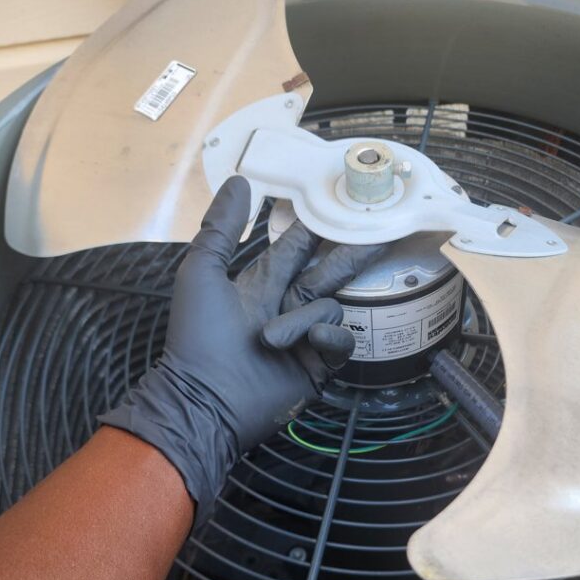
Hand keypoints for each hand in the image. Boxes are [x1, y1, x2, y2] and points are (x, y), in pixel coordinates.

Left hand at [100, 176, 383, 529]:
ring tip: (271, 340)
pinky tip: (313, 342)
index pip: (298, 245)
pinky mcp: (318, 366)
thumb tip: (240, 179)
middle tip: (382, 232)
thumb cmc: (197, 336)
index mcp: (261, 282)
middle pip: (329, 270)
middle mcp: (287, 305)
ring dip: (304, 318)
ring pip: (331, 306)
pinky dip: (329, 337)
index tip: (346, 201)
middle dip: (350, 253)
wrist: (204, 400)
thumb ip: (221, 227)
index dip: (319, 224)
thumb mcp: (202, 272)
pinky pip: (341, 341)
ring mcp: (305, 337)